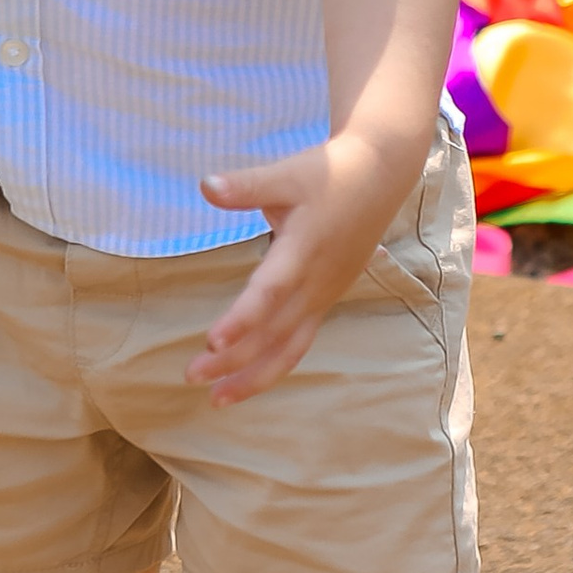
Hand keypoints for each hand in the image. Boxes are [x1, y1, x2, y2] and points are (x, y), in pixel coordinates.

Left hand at [187, 128, 418, 407]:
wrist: (380, 175)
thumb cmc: (328, 173)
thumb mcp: (286, 174)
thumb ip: (246, 186)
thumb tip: (205, 186)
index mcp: (303, 250)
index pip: (270, 291)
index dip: (243, 318)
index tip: (213, 342)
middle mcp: (316, 282)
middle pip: (275, 331)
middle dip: (235, 360)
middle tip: (192, 376)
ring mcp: (324, 295)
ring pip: (290, 346)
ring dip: (254, 375)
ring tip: (217, 398)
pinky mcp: (326, 298)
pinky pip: (299, 341)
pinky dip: (273, 363)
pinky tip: (247, 379)